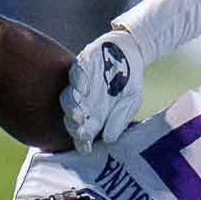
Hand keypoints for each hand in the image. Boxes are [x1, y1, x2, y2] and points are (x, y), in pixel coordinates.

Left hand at [61, 29, 143, 151]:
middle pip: (72, 117)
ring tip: (79, 114)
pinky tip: (83, 89)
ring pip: (68, 98)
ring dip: (72, 107)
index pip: (83, 131)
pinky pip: (75, 75)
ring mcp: (79, 85)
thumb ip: (120, 119)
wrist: (131, 52)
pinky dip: (78, 82)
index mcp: (94, 115)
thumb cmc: (129, 82)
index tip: (86, 147)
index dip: (83, 140)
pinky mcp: (80, 66)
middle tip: (80, 130)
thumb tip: (109, 139)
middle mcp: (83, 103)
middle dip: (75, 125)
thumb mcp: (132, 102)